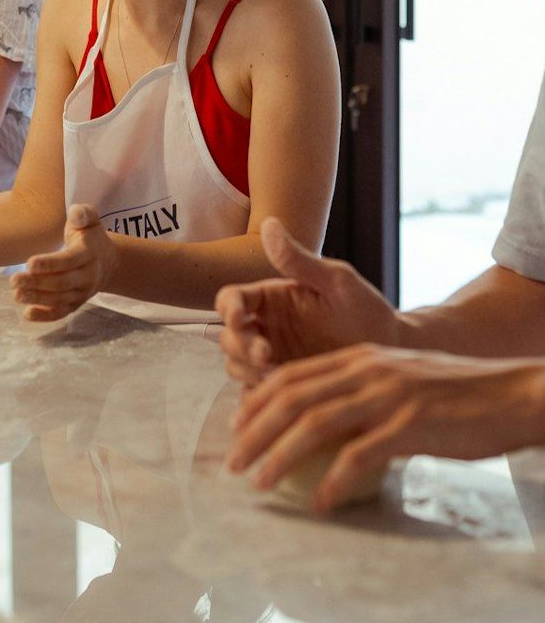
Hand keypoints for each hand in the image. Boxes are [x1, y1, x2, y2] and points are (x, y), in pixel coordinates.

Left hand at [11, 203, 110, 321]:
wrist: (107, 261)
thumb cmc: (89, 236)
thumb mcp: (89, 219)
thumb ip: (83, 213)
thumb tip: (75, 214)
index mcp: (89, 253)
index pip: (69, 260)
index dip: (49, 263)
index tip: (29, 263)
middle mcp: (87, 276)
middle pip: (62, 283)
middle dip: (37, 283)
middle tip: (14, 280)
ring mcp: (82, 293)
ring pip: (60, 300)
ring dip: (37, 299)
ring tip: (16, 294)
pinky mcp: (76, 304)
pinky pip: (61, 313)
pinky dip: (45, 316)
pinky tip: (27, 314)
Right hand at [215, 217, 402, 385]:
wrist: (394, 353)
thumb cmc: (368, 310)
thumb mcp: (338, 282)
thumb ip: (300, 260)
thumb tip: (269, 223)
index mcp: (271, 299)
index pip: (230, 299)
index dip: (228, 308)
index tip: (240, 319)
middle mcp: (266, 328)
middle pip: (227, 336)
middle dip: (239, 346)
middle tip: (267, 356)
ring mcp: (272, 359)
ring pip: (236, 365)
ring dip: (247, 372)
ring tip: (276, 376)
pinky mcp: (284, 386)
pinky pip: (256, 394)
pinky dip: (258, 398)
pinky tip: (279, 399)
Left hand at [227, 344, 544, 510]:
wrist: (511, 392)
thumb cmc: (454, 391)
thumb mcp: (397, 377)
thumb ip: (359, 389)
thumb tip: (323, 418)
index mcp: (357, 358)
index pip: (291, 376)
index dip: (257, 401)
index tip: (235, 428)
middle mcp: (364, 371)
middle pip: (292, 398)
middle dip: (255, 431)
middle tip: (234, 462)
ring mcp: (386, 397)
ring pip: (315, 423)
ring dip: (280, 454)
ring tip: (260, 481)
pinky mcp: (411, 426)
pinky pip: (361, 455)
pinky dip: (335, 479)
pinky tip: (321, 500)